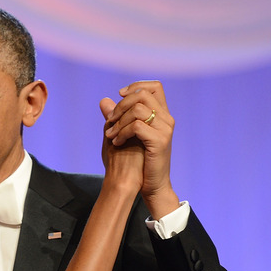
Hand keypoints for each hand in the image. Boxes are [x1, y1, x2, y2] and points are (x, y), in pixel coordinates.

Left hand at [101, 81, 179, 218]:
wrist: (152, 185)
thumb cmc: (137, 161)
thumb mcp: (125, 134)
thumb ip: (117, 116)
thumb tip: (103, 100)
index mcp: (161, 115)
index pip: (155, 86)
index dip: (136, 86)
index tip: (120, 95)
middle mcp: (166, 119)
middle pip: (142, 95)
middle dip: (121, 105)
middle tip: (109, 120)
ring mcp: (165, 129)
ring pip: (138, 109)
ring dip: (119, 121)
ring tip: (111, 135)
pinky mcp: (159, 141)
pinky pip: (137, 126)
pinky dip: (122, 132)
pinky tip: (116, 142)